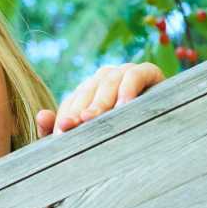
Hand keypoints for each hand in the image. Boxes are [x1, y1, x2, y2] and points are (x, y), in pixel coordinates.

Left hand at [35, 62, 164, 136]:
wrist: (164, 131)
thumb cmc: (121, 136)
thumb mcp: (91, 136)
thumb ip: (62, 127)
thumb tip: (41, 115)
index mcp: (87, 92)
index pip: (72, 103)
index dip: (66, 117)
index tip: (60, 133)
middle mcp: (103, 79)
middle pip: (88, 92)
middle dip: (81, 110)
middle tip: (75, 127)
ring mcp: (124, 72)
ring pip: (108, 82)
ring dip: (101, 101)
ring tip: (95, 119)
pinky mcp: (147, 71)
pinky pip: (135, 75)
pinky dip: (129, 88)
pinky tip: (124, 106)